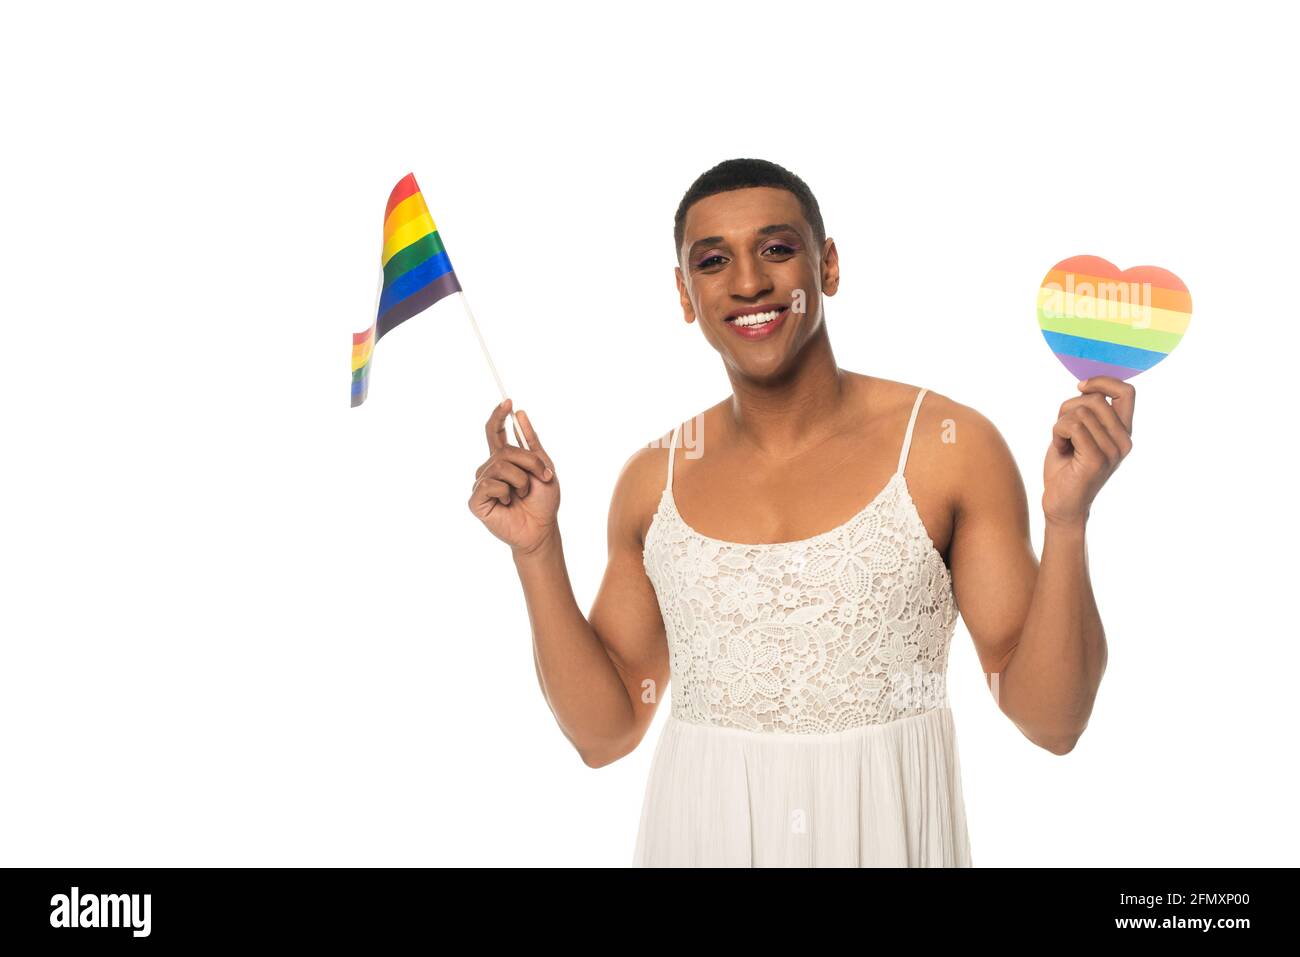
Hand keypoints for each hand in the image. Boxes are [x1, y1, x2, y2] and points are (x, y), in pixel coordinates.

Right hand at [468, 398, 559, 554]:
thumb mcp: (543, 467)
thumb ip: (531, 442)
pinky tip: (507, 504)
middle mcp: (489, 469)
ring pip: (500, 466)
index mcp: (504, 460)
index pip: (495, 432)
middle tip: (543, 476)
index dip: (499, 416)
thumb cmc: (543, 501)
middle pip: (503, 449)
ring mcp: (481, 484)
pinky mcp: (476, 500)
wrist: (542, 528)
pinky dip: (506, 493)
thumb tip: (520, 413)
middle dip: (529, 461)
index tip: (508, 401)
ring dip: (521, 480)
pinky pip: (490, 484)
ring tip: (523, 495)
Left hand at [1042, 376, 1134, 527]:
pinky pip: (1072, 426)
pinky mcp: (1096, 459)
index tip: (1081, 387)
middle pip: (1095, 399)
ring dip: (1061, 423)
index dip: (1102, 382)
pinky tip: (1060, 449)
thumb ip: (1088, 412)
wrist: (1061, 504)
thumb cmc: (1066, 468)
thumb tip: (1086, 385)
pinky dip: (1057, 433)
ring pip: (1080, 412)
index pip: (1127, 392)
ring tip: (1063, 443)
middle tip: (1062, 429)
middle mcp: (1123, 441)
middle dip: (1069, 407)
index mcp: (1123, 432)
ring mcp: (1112, 451)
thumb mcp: (1080, 432)